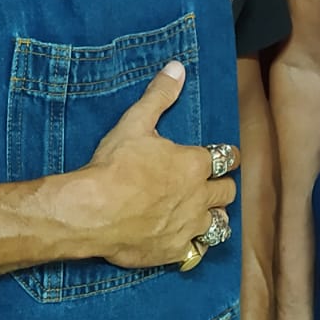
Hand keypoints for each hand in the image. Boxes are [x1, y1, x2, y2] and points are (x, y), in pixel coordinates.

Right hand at [82, 62, 238, 268]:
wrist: (92, 211)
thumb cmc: (114, 165)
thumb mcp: (135, 122)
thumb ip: (159, 95)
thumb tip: (177, 67)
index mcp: (194, 165)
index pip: (226, 158)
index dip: (227, 156)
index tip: (225, 156)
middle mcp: (199, 197)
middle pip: (228, 192)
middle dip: (223, 186)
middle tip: (214, 183)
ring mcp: (188, 227)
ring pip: (219, 224)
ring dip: (215, 216)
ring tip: (206, 213)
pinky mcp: (173, 251)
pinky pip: (197, 251)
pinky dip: (195, 244)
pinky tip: (188, 240)